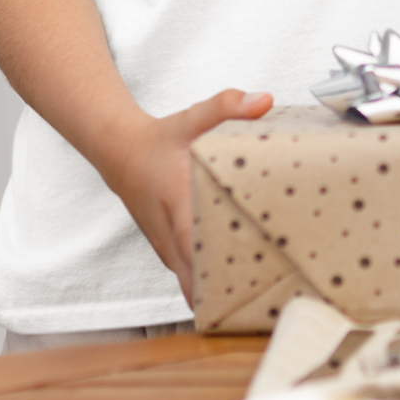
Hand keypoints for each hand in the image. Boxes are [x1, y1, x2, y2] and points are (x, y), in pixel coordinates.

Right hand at [99, 88, 271, 301]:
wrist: (122, 154)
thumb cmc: (161, 139)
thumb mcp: (193, 117)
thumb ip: (228, 106)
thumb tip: (264, 101)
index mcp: (181, 207)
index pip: (202, 250)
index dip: (229, 270)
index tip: (262, 281)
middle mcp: (173, 238)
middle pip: (202, 282)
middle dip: (236, 292)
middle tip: (278, 298)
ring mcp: (170, 251)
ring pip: (196, 286)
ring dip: (224, 292)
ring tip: (268, 298)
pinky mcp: (172, 253)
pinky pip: (194, 279)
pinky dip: (214, 284)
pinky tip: (244, 284)